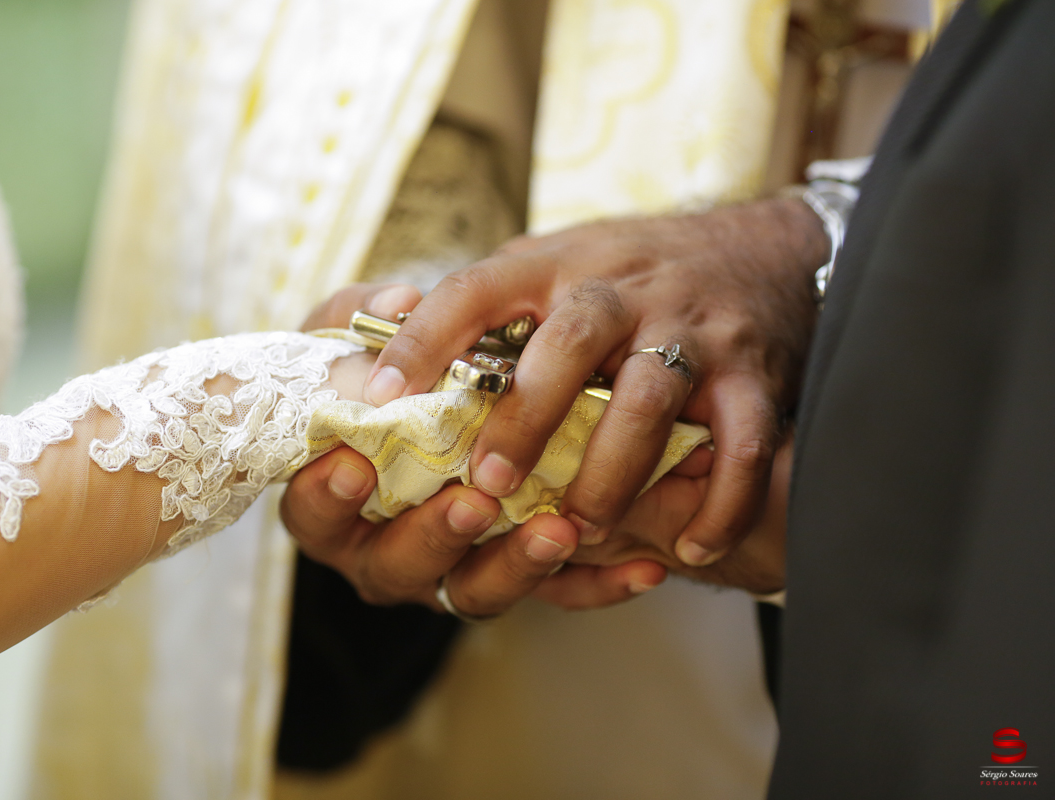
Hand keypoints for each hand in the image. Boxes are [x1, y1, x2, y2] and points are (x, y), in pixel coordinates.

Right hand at [284, 283, 666, 615]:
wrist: (446, 416)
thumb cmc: (382, 380)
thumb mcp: (358, 342)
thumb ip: (364, 317)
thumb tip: (404, 299)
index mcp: (334, 503)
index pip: (316, 514)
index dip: (325, 499)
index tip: (350, 468)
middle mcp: (387, 551)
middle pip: (399, 565)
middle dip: (436, 536)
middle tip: (472, 501)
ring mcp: (451, 573)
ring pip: (478, 591)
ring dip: (519, 564)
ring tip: (559, 529)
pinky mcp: (514, 578)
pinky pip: (555, 596)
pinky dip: (598, 586)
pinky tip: (644, 570)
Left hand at [359, 198, 827, 566]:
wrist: (761, 248)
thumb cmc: (631, 271)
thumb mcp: (556, 262)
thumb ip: (489, 302)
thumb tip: (390, 339)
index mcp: (557, 266)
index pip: (477, 289)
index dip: (423, 338)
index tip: (378, 394)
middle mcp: (623, 289)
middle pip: (571, 343)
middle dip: (527, 417)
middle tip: (490, 484)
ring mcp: (693, 330)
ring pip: (651, 397)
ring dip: (611, 472)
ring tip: (578, 528)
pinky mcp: (753, 373)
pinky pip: (743, 445)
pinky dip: (719, 503)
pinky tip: (688, 550)